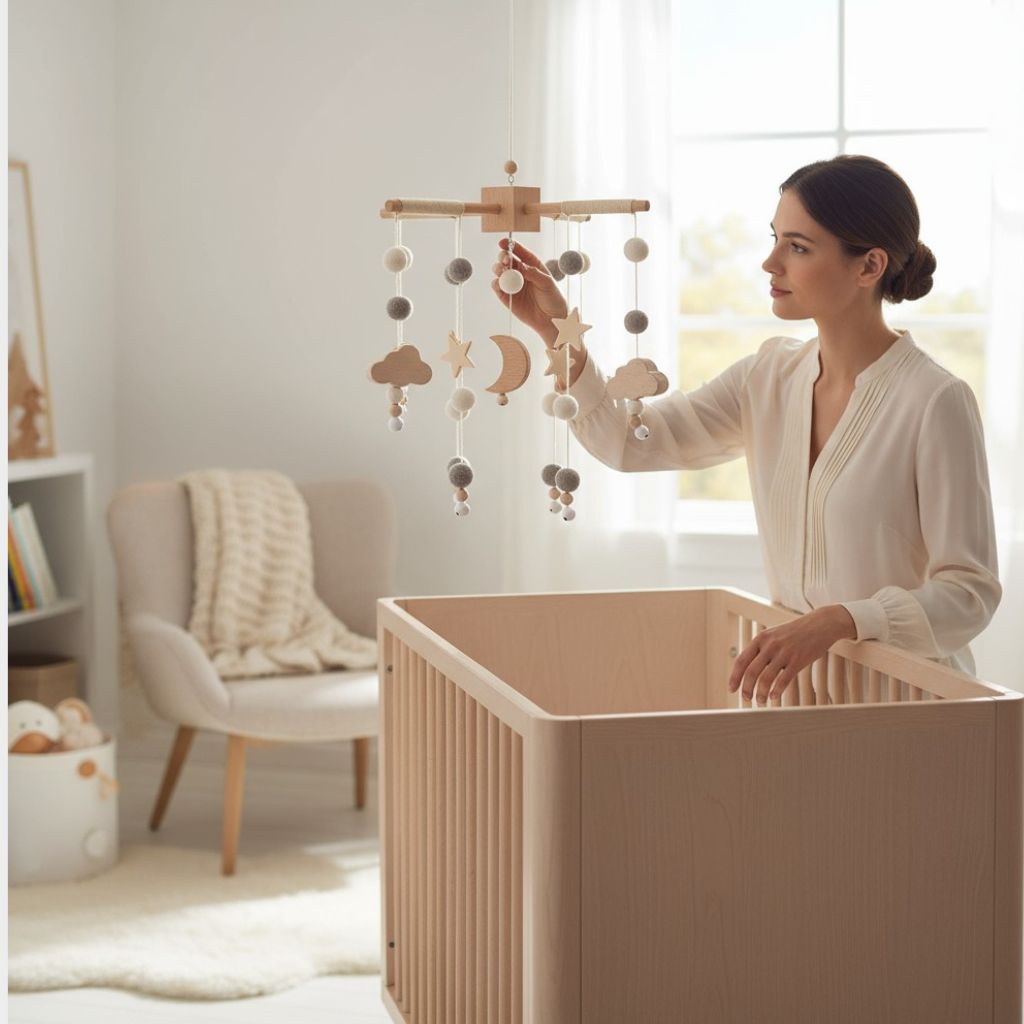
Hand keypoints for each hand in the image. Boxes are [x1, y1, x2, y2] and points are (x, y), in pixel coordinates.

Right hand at [490, 238, 567, 344]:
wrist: (552, 320)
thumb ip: (533, 273)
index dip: (510, 245)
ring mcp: (513, 285)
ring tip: (503, 272)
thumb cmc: (553, 299)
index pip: (519, 252)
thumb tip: (520, 266)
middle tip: (506, 261)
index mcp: (532, 265)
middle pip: (506, 260)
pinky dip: (496, 284)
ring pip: (500, 273)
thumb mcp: (547, 283)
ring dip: (498, 270)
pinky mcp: (507, 297)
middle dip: (503, 258)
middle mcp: (520, 273)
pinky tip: (499, 284)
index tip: (502, 242)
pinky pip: (498, 288)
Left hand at [727, 605, 856, 704]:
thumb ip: (760, 649)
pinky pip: (783, 680)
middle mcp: (769, 645)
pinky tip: (774, 697)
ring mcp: (784, 653)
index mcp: (760, 639)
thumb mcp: (773, 635)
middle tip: (746, 699)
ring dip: (760, 694)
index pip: (741, 661)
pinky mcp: (798, 660)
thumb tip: (747, 670)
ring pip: (765, 679)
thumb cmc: (795, 633)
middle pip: (751, 672)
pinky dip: (776, 691)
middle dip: (746, 689)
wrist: (819, 624)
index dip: (734, 677)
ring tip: (761, 701)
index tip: (732, 689)